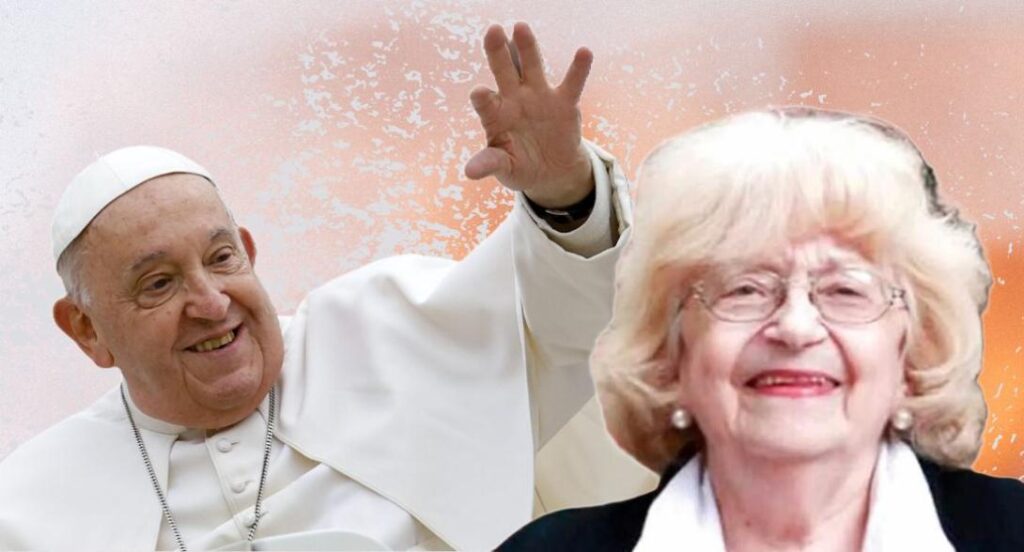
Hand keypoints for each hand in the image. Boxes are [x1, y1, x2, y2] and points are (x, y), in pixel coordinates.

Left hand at [465, 22, 594, 208]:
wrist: (551, 171)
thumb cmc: (521, 166)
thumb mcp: (506, 169)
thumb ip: (490, 164)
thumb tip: (469, 172)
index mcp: (496, 116)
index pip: (486, 103)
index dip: (482, 98)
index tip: (479, 93)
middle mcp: (514, 99)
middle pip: (504, 72)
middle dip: (497, 52)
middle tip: (492, 31)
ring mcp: (539, 97)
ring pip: (532, 67)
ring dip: (527, 47)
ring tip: (520, 28)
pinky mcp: (564, 102)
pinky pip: (572, 83)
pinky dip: (579, 68)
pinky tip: (584, 52)